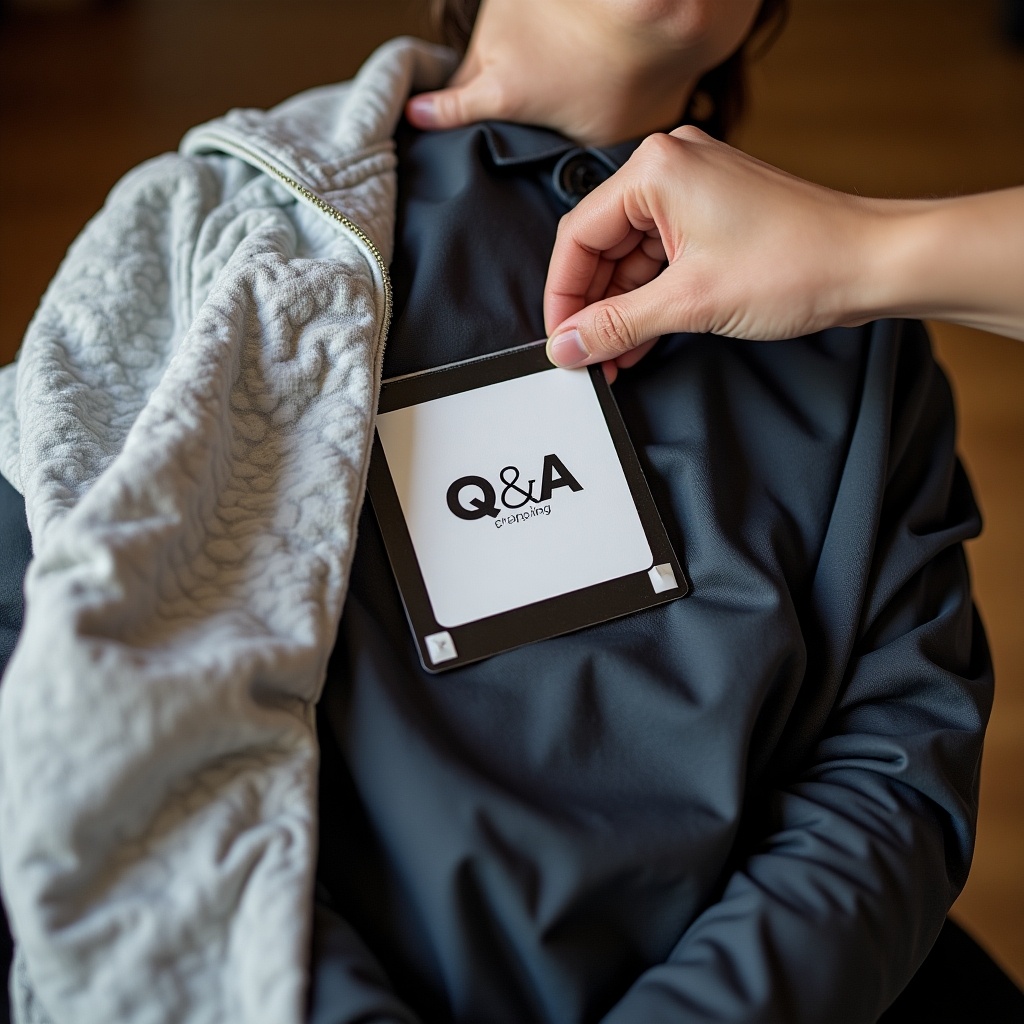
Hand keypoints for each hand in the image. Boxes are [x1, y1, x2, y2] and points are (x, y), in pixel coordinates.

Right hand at [543, 126, 874, 377]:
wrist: (873, 264)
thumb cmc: (801, 263)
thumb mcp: (691, 302)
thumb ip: (617, 325)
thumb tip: (568, 346)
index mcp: (656, 170)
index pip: (577, 237)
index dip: (562, 297)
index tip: (560, 340)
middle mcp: (671, 169)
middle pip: (601, 247)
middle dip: (592, 308)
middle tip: (585, 356)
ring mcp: (694, 192)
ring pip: (630, 258)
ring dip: (620, 311)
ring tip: (612, 359)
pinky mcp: (713, 216)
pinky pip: (661, 260)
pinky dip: (648, 300)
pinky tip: (637, 340)